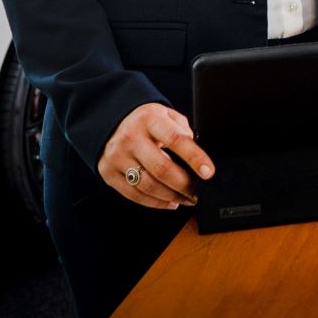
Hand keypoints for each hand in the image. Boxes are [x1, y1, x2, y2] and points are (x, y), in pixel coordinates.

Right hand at [97, 103, 215, 209]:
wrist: (111, 120)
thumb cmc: (147, 120)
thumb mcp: (166, 114)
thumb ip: (182, 131)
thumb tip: (197, 156)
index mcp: (150, 119)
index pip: (176, 140)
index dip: (195, 157)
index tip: (208, 172)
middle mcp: (131, 137)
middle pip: (162, 168)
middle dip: (184, 185)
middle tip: (197, 193)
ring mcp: (118, 157)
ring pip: (148, 185)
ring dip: (171, 197)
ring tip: (186, 199)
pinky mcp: (108, 173)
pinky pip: (134, 194)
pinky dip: (154, 202)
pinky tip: (169, 202)